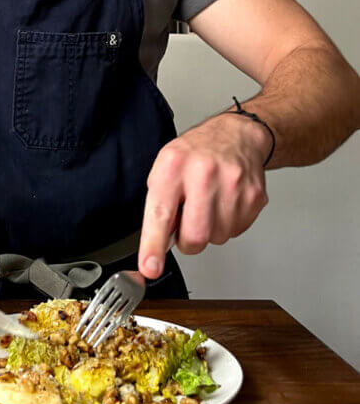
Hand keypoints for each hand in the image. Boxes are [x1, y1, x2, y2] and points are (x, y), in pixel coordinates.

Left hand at [138, 111, 270, 278]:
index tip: (150, 267)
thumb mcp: (166, 167)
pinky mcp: (254, 196)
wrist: (237, 136)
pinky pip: (236, 231)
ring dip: (210, 229)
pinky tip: (224, 202)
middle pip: (195, 236)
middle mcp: (203, 173)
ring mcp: (233, 185)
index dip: (154, 245)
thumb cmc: (196, 153)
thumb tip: (157, 244)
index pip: (160, 213)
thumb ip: (159, 204)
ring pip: (217, 238)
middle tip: (187, 221)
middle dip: (188, 240)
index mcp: (173, 165)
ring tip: (208, 203)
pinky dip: (227, 224)